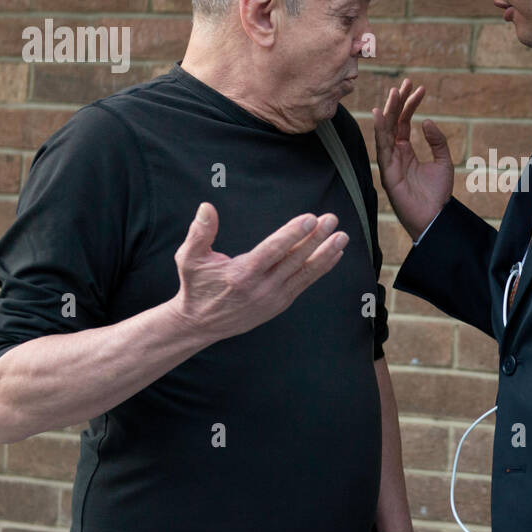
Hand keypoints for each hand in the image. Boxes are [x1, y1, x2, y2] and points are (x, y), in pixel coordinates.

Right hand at [169, 202, 347, 342]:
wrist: (200, 324)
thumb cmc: (196, 286)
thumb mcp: (189, 258)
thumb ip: (200, 232)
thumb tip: (207, 206)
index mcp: (241, 274)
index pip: (273, 251)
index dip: (293, 234)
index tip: (310, 219)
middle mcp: (261, 288)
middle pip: (294, 260)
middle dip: (316, 239)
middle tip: (332, 220)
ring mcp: (273, 298)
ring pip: (304, 273)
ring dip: (325, 254)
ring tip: (342, 237)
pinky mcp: (280, 303)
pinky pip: (304, 283)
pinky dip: (321, 269)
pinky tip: (335, 254)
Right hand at [372, 78, 453, 240]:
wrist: (434, 216)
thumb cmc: (437, 193)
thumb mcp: (444, 162)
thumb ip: (438, 141)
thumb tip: (427, 121)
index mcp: (406, 151)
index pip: (404, 122)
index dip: (410, 104)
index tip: (420, 88)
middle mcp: (395, 154)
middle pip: (393, 122)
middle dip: (398, 102)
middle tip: (405, 83)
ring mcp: (389, 161)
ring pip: (386, 131)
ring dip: (389, 112)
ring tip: (394, 93)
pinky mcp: (387, 171)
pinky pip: (381, 147)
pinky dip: (380, 130)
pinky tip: (380, 114)